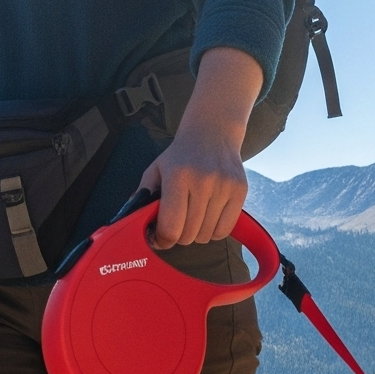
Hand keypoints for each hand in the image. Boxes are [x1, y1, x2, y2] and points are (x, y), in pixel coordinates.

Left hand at [141, 128, 246, 247]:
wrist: (212, 133)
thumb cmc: (180, 156)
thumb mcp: (155, 170)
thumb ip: (143, 196)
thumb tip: (134, 223)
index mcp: (177, 176)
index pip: (171, 227)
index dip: (163, 240)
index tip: (160, 239)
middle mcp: (202, 182)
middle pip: (189, 235)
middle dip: (179, 236)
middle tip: (177, 226)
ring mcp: (224, 187)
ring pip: (206, 235)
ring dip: (197, 234)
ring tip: (193, 218)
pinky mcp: (240, 192)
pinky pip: (224, 230)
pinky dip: (214, 231)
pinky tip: (208, 219)